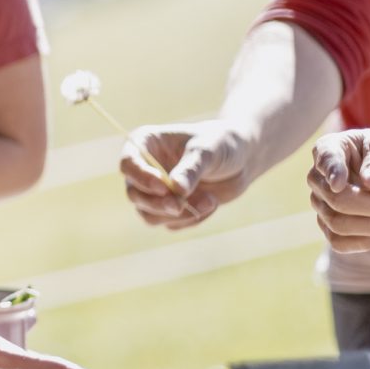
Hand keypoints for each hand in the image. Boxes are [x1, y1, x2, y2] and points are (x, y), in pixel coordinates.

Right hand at [120, 121, 251, 229]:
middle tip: (180, 205)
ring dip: (178, 215)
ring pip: (149, 215)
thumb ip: (191, 169)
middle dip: (157, 204)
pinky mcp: (168, 209)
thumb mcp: (208, 150)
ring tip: (210, 202)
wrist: (241, 159)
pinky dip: (191, 219)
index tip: (164, 187)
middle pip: (134, 194)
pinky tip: (211, 204)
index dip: (141, 177)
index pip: (128, 163)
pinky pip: (170, 224)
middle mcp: (144, 169)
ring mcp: (154, 192)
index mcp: (146, 144)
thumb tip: (176, 190)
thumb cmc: (221, 144)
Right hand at [310, 129, 369, 252]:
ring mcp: (320, 203)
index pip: (326, 159)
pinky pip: (338, 241)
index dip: (332, 173)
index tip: (339, 185)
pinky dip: (362, 241)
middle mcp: (318, 178)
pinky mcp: (327, 225)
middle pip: (335, 199)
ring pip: (337, 223)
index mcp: (330, 149)